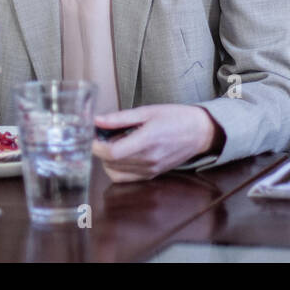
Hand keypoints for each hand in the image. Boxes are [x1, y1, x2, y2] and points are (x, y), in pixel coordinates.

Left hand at [91, 105, 224, 182]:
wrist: (198, 132)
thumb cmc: (174, 117)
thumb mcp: (147, 111)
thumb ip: (120, 118)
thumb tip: (97, 120)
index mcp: (147, 140)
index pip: (112, 152)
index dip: (95, 145)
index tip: (91, 135)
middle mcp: (148, 159)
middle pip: (110, 162)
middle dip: (100, 148)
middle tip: (103, 134)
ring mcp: (150, 170)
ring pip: (114, 172)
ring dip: (107, 159)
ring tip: (114, 143)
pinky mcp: (151, 175)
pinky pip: (125, 178)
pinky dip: (116, 168)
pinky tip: (122, 154)